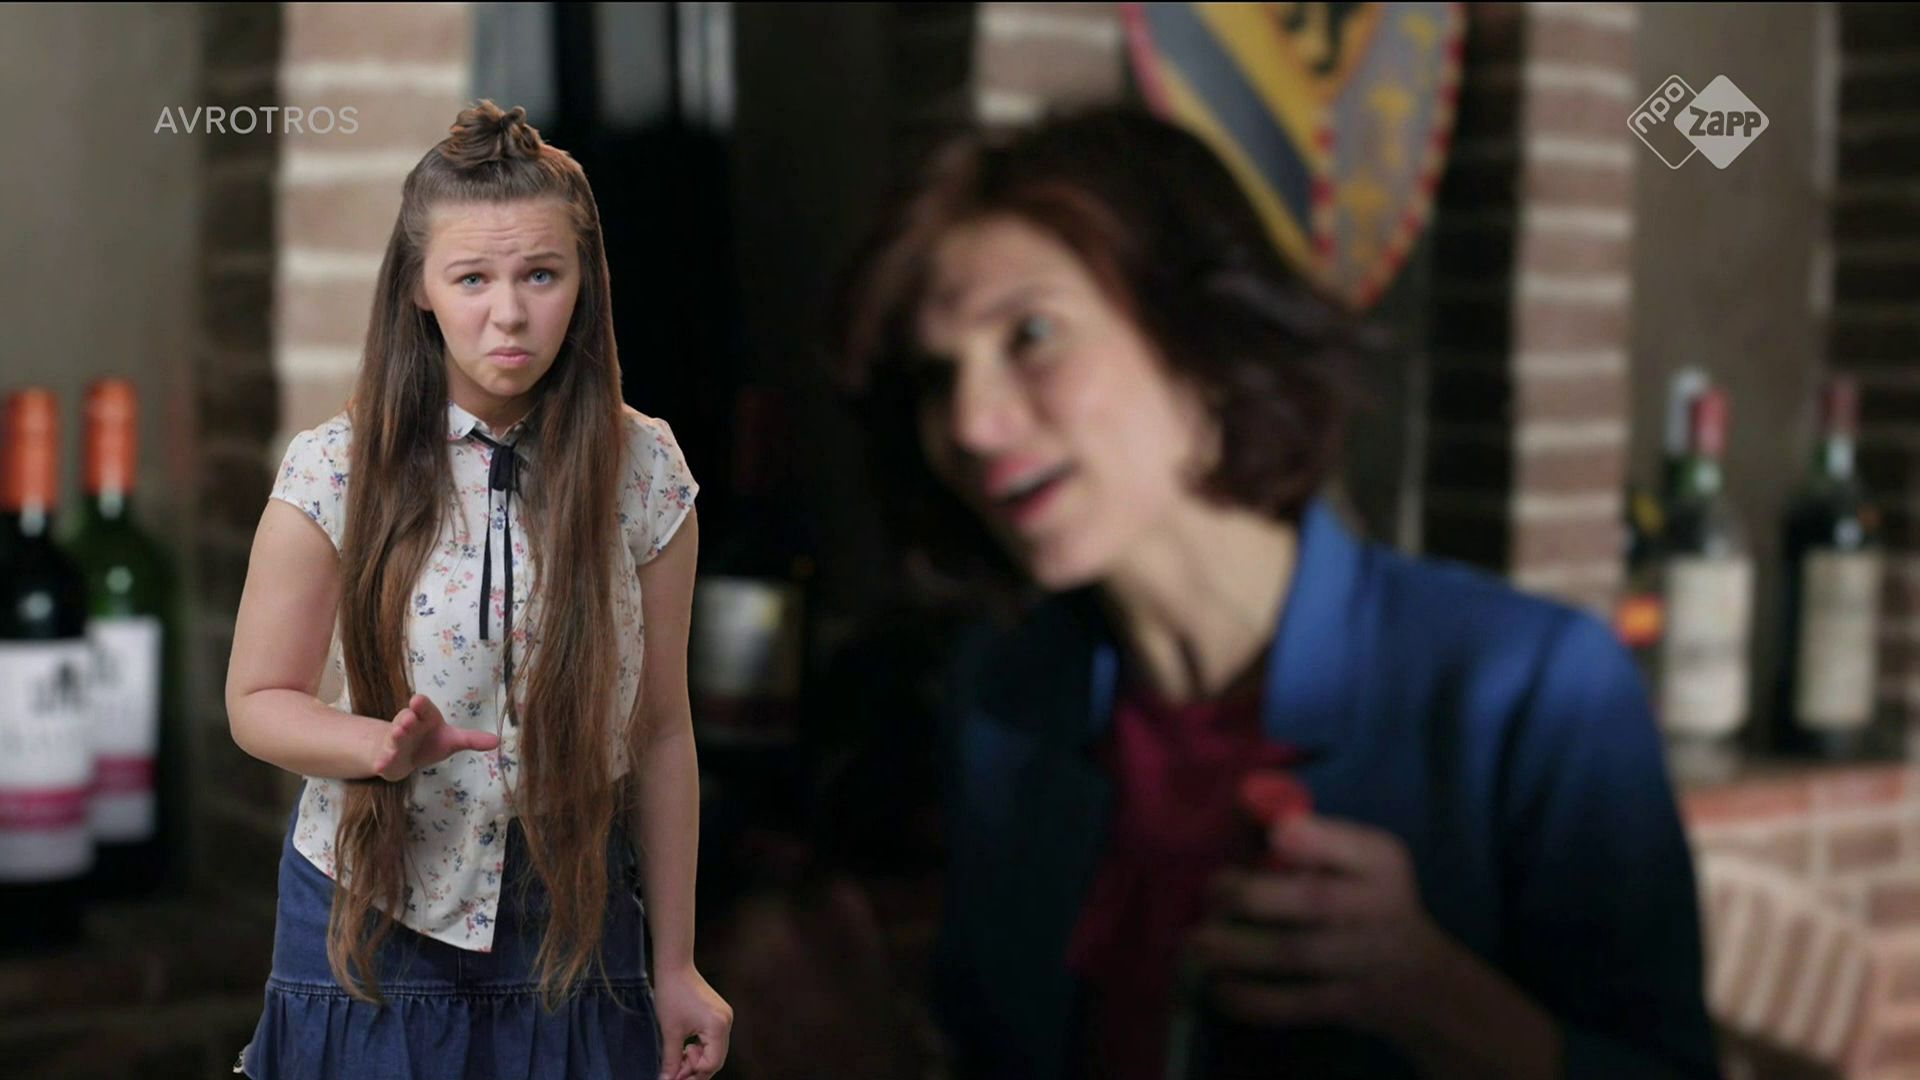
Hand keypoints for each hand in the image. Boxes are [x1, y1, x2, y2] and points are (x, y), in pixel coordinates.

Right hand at [369, 693, 500, 780]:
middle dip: (407, 718)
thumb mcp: (452, 740)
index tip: (418, 701)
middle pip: (406, 719)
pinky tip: (380, 765)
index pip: (423, 708)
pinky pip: (384, 758)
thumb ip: (472, 740)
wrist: (404, 755)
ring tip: (398, 734)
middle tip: (409, 719)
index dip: (421, 705)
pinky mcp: (387, 757)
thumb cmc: (430, 741)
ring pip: (394, 736)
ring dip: (396, 735)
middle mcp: (408, 725)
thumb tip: (499, 740)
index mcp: (425, 717)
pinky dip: (382, 761)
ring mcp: (395, 741)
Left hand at [654, 964, 732, 1079]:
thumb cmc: (672, 995)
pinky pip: (714, 1040)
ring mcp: (724, 1017)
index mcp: (717, 1026)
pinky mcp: (719, 1014)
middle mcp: (726, 1022)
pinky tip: (686, 1047)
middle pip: (716, 1059)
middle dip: (696, 1069)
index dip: (693, 1073)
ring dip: (698, 1059)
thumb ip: (671, 1060)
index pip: (712, 1063)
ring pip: (715, 1051)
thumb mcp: (670, 1032)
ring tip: (679, 1057)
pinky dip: (701, 1048)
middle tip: (676, 1072)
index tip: (675, 1075)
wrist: (675, 967)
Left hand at [1187, 814, 1458, 1043]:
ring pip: (1294, 954)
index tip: (1277, 833)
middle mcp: (1374, 909)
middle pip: (1315, 901)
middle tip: (1212, 894)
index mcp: (1378, 863)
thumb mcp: (1362, 858)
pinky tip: (1218, 986)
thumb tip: (1242, 804)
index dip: (1315, 839)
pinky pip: (1293, 1005)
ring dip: (1236, 949)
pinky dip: (1249, 999)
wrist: (1422, 982)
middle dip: (1251, 895)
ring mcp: (1359, 961)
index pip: (1357, 847)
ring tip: (1195, 943)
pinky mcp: (1342, 1005)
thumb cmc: (1371, 901)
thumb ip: (1311, 834)